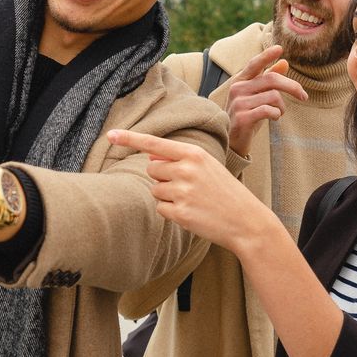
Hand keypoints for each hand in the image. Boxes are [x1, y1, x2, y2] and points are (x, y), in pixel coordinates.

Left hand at [106, 128, 279, 252]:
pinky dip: (171, 212)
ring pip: (155, 190)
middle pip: (152, 170)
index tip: (110, 136)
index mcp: (193, 154)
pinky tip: (191, 212)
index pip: (155, 144)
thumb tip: (151, 159)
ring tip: (192, 200)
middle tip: (187, 186)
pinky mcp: (180, 213)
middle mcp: (186, 170)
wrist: (246, 220)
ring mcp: (183, 192)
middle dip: (162, 178)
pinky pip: (161, 208)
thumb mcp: (207, 166)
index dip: (130, 139)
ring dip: (167, 196)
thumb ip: (180, 159)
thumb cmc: (225, 191)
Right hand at [225, 44, 307, 157]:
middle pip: (272, 79)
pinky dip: (276, 114)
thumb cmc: (248, 115)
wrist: (233, 142)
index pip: (254, 64)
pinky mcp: (242, 117)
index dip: (266, 55)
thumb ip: (268, 79)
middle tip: (304, 96)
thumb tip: (284, 62)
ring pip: (273, 96)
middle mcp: (237, 89)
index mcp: (241, 81)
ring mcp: (238, 103)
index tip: (279, 48)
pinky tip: (274, 117)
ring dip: (282, 106)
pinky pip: (268, 110)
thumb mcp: (258, 96)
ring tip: (279, 113)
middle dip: (292, 86)